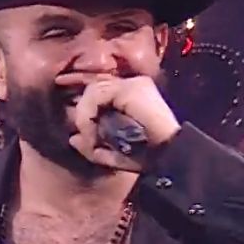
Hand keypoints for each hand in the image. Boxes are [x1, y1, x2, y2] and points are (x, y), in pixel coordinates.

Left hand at [63, 74, 181, 171]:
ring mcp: (134, 83)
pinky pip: (96, 95)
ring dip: (85, 119)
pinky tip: (94, 134)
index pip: (100, 93)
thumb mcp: (115, 154)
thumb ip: (93, 145)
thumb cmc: (150, 159)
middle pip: (93, 89)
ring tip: (92, 141)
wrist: (170, 159)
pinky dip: (88, 115)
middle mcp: (134, 84)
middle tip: (90, 143)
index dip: (86, 112)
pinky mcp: (131, 88)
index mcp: (133, 95)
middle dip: (85, 117)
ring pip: (92, 91)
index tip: (84, 136)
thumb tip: (73, 138)